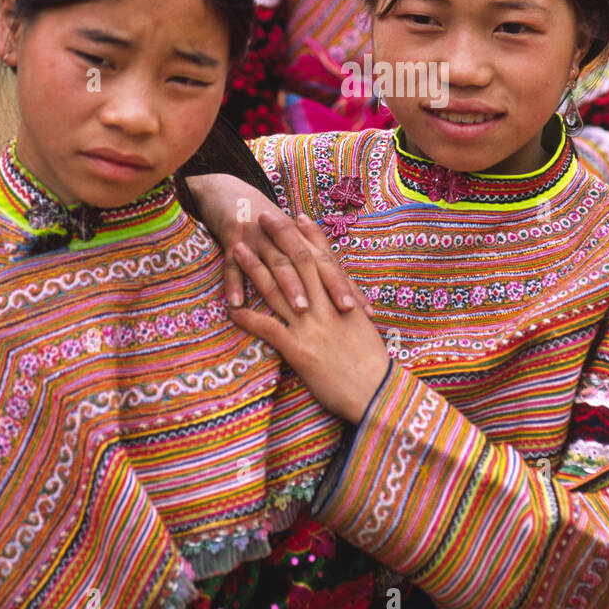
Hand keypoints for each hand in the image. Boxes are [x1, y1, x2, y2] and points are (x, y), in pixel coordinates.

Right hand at [185, 174, 372, 316]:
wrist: (226, 192)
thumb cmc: (264, 224)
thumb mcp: (289, 237)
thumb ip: (310, 261)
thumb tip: (341, 293)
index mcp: (301, 238)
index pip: (329, 264)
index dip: (348, 287)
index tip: (367, 311)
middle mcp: (284, 236)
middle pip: (311, 261)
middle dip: (329, 285)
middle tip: (344, 310)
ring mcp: (259, 238)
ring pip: (277, 262)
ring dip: (290, 285)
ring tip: (301, 310)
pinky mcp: (231, 239)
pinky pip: (232, 264)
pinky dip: (235, 284)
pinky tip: (237, 305)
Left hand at [230, 214, 390, 423]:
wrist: (377, 393)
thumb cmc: (373, 365)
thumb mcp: (364, 329)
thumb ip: (351, 309)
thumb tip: (343, 300)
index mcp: (343, 299)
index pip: (324, 258)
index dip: (309, 235)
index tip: (296, 215)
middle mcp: (326, 306)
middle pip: (298, 263)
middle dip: (279, 237)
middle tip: (262, 216)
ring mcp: (312, 326)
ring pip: (278, 289)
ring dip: (255, 267)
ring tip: (238, 248)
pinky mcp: (300, 350)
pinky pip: (269, 329)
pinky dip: (249, 317)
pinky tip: (231, 308)